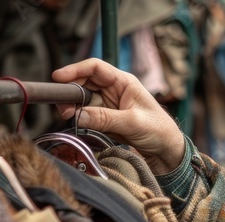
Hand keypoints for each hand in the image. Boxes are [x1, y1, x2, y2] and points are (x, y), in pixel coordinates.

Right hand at [51, 58, 185, 173]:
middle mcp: (114, 90)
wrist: (166, 150)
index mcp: (124, 82)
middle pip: (85, 83)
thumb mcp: (132, 122)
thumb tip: (78, 116)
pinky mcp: (105, 119)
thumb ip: (105, 118)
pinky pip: (87, 115)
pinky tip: (76, 123)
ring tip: (68, 115)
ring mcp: (108, 105)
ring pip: (83, 99)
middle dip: (71, 91)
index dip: (76, 70)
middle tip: (62, 105)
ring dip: (73, 106)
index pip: (96, 68)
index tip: (59, 77)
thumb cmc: (158, 130)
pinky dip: (79, 118)